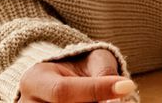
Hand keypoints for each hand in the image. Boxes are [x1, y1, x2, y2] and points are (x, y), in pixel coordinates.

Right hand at [17, 48, 134, 101]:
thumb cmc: (81, 69)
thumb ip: (103, 74)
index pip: (63, 91)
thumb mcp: (92, 61)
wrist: (63, 80)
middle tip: (114, 100)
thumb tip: (119, 94)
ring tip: (102, 102)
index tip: (126, 86)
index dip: (95, 91)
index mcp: (35, 79)